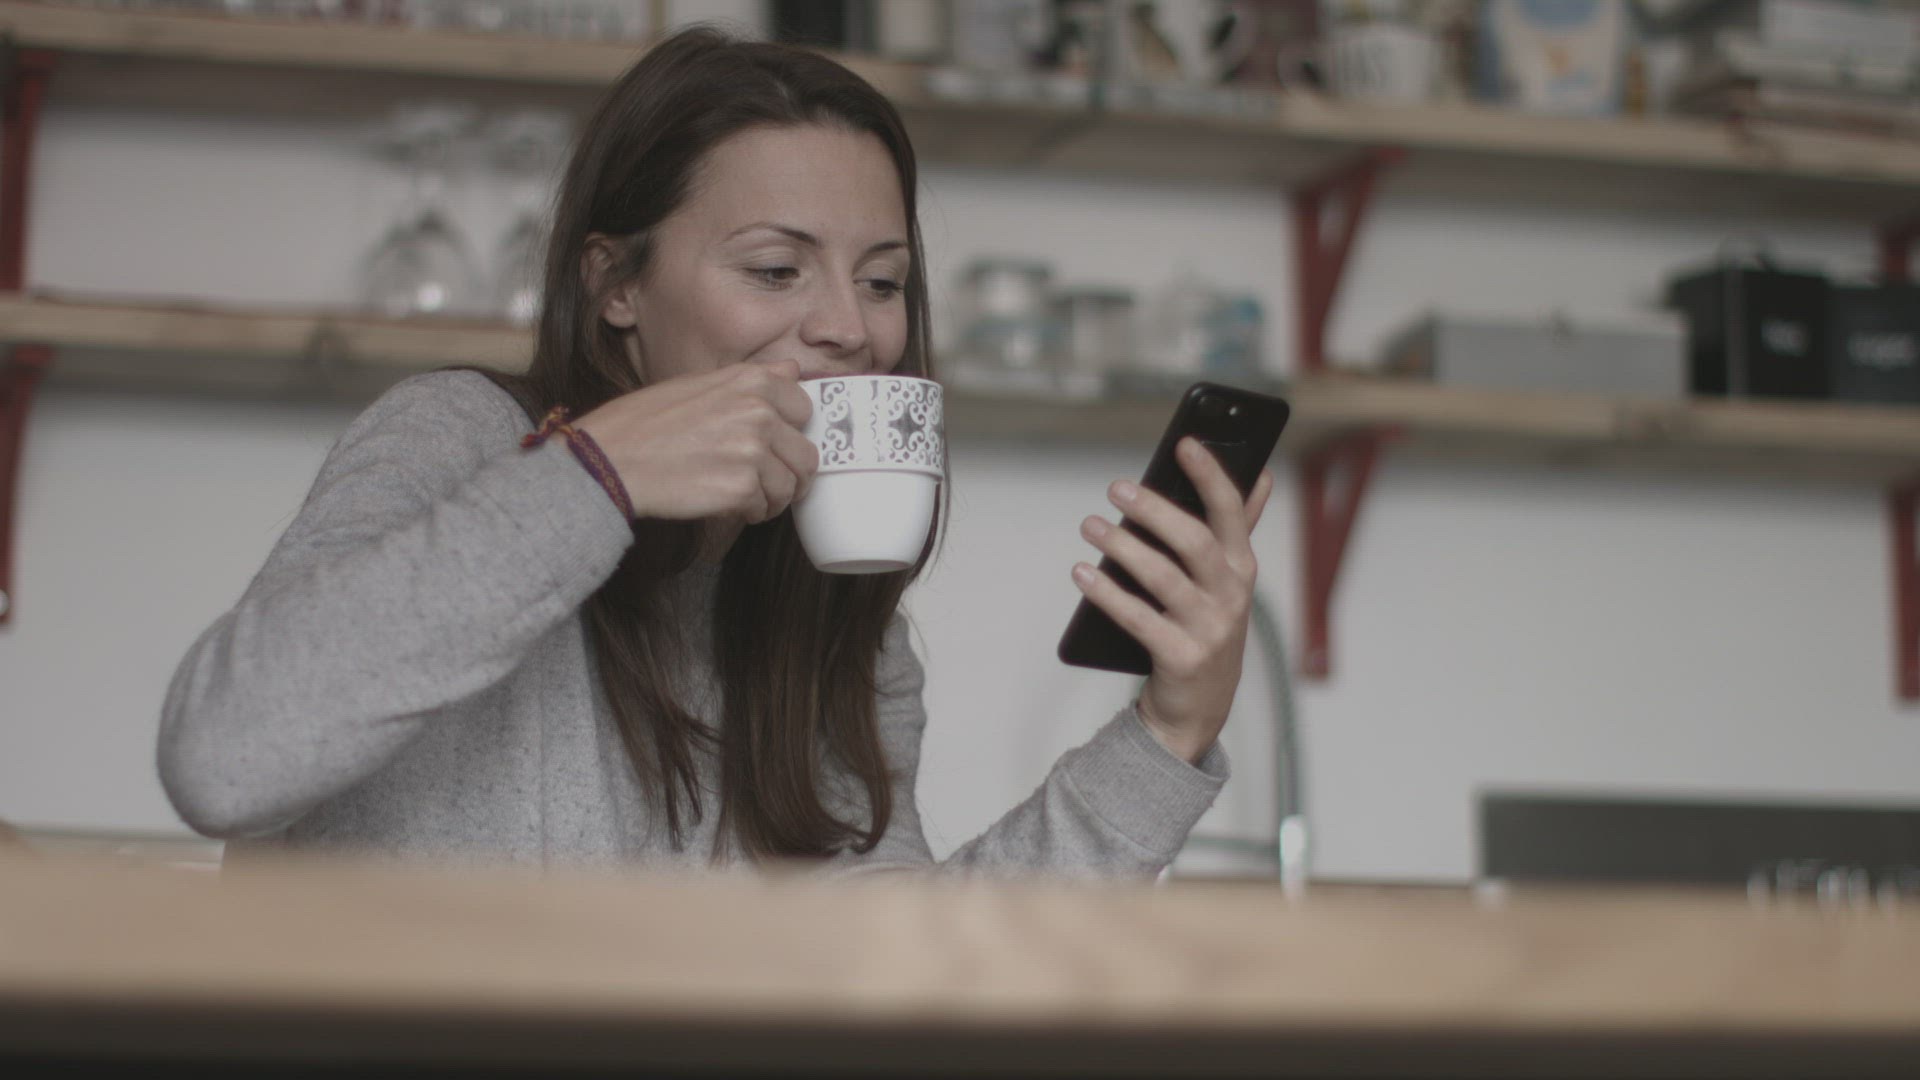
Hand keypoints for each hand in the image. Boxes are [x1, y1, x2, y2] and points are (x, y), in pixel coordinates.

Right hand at [574, 360, 816, 523]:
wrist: (612, 457)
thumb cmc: (649, 421)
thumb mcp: (701, 382)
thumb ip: (754, 379)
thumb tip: (793, 370)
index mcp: (753, 381)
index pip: (805, 410)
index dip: (790, 432)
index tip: (774, 444)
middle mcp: (760, 411)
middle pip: (807, 454)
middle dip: (789, 472)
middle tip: (765, 480)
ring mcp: (753, 450)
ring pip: (791, 486)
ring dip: (773, 497)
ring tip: (746, 496)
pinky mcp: (742, 487)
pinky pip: (765, 507)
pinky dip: (750, 511)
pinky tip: (727, 503)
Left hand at [1071, 439, 1274, 763]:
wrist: (1200, 708)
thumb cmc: (1206, 627)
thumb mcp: (1227, 581)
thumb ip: (1238, 529)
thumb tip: (1263, 476)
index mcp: (1242, 569)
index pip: (1231, 513)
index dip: (1211, 476)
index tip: (1185, 443)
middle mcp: (1231, 597)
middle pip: (1195, 542)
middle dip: (1156, 511)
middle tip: (1117, 488)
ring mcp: (1209, 630)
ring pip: (1164, 578)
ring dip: (1123, 548)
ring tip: (1090, 525)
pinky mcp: (1181, 659)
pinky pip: (1139, 620)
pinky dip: (1108, 594)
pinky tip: (1083, 573)